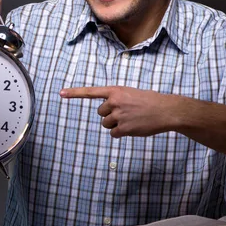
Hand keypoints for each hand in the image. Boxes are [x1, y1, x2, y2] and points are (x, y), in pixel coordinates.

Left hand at [59, 86, 179, 137]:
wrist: (165, 110)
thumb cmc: (149, 101)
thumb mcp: (130, 93)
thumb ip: (116, 99)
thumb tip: (106, 111)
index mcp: (115, 91)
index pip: (91, 92)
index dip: (75, 93)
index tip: (61, 93)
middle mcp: (114, 102)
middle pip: (101, 113)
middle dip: (110, 115)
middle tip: (126, 113)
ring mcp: (118, 116)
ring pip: (106, 124)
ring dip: (115, 125)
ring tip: (131, 119)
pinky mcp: (123, 129)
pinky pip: (114, 134)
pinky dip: (121, 133)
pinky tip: (133, 128)